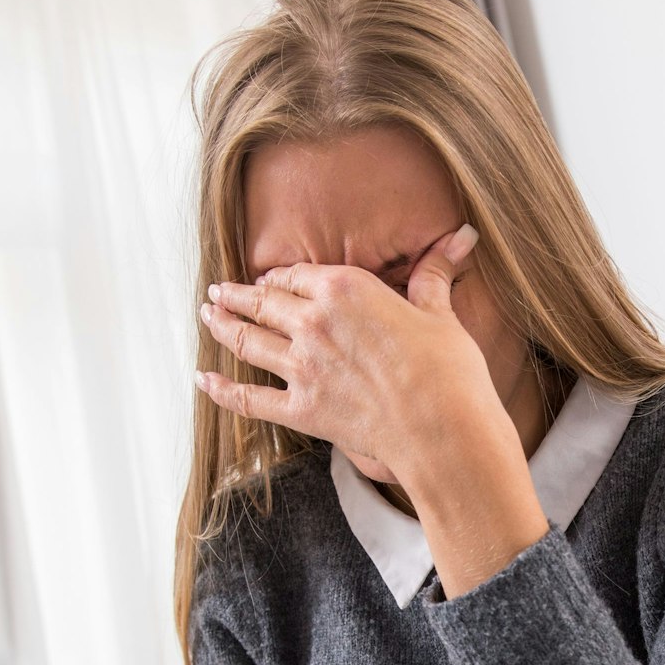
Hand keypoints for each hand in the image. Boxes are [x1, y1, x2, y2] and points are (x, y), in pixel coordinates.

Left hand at [196, 222, 502, 482]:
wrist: (442, 428)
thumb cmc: (449, 370)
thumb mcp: (440, 313)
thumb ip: (434, 273)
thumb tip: (461, 236)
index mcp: (345, 289)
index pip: (297, 275)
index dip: (279, 276)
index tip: (269, 278)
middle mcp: (313, 322)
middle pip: (263, 302)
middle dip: (236, 295)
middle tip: (217, 292)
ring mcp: (302, 367)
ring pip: (248, 340)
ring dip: (222, 326)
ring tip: (207, 316)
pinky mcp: (300, 409)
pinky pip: (248, 398)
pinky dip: (221, 389)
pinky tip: (203, 379)